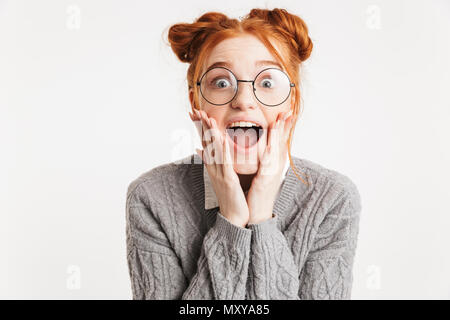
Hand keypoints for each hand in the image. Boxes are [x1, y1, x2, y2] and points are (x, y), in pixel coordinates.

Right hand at [190, 109, 249, 227]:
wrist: (233, 218)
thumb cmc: (229, 198)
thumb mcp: (219, 178)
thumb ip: (211, 163)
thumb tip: (200, 151)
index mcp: (213, 167)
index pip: (204, 143)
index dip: (200, 128)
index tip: (195, 114)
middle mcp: (214, 168)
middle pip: (205, 144)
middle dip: (201, 126)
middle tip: (196, 111)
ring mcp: (220, 174)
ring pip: (214, 150)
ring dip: (210, 133)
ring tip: (207, 118)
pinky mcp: (228, 180)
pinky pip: (225, 162)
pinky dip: (222, 149)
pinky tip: (220, 139)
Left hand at [246, 110, 293, 224]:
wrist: (258, 215)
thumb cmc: (257, 195)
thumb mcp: (262, 175)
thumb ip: (263, 162)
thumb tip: (263, 151)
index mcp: (273, 165)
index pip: (280, 142)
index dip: (284, 127)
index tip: (287, 113)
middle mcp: (275, 167)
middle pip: (281, 142)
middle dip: (285, 126)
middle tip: (288, 111)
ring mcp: (272, 173)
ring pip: (276, 149)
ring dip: (278, 133)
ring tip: (280, 119)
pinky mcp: (265, 180)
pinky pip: (266, 163)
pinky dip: (267, 151)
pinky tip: (268, 143)